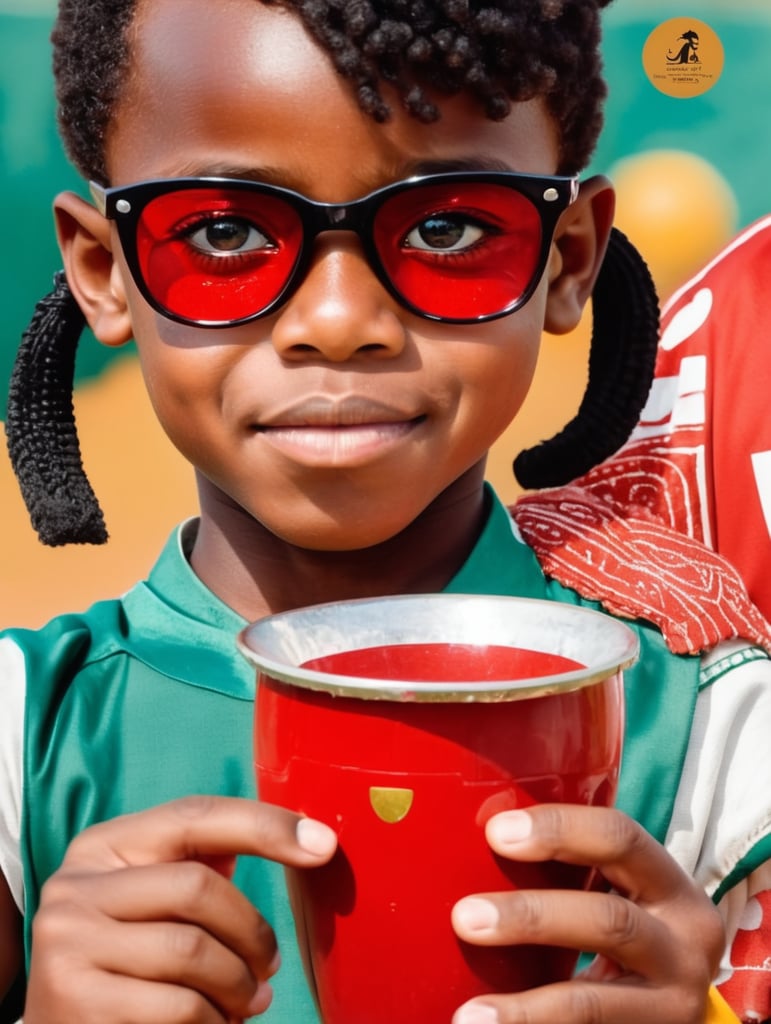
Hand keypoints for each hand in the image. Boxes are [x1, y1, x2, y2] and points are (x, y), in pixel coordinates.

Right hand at [24, 796, 336, 1023]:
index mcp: (101, 847)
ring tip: (249, 1000)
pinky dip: (214, 1021)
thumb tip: (298, 835)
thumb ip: (198, 864)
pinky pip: (179, 1008)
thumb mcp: (149, 898)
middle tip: (272, 965)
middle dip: (252, 931)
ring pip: (193, 953)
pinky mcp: (75, 1003)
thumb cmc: (126, 956)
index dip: (265, 825)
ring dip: (239, 984)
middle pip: (199, 887)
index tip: (324, 844)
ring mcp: (68, 946)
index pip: (195, 815)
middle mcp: (75, 888)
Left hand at [450, 804, 723, 1023]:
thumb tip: (469, 841)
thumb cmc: (625, 927)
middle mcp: (686, 944)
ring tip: (470, 1017)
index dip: (559, 829)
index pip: (621, 837)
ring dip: (525, 1010)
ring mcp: (674, 1005)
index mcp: (671, 886)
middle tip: (464, 917)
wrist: (673, 1005)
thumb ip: (570, 870)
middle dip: (531, 917)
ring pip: (591, 1003)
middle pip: (609, 922)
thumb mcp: (620, 892)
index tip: (496, 832)